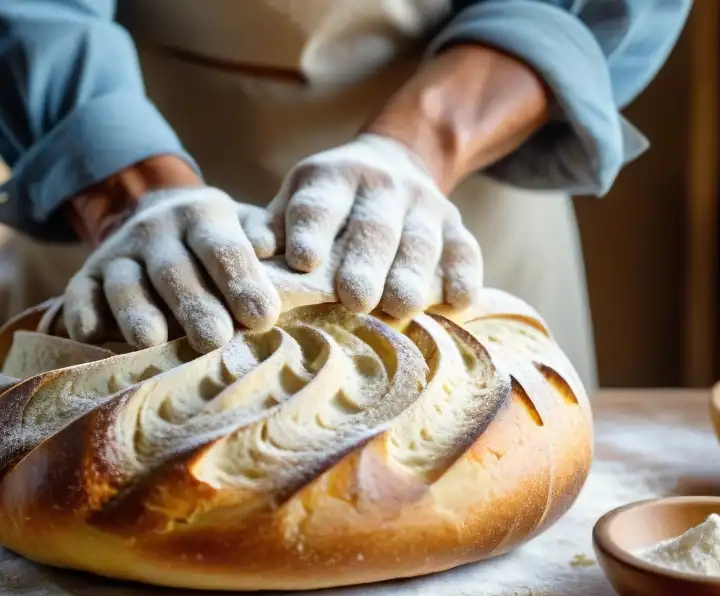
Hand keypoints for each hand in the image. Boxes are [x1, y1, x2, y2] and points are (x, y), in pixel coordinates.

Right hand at [63, 186, 279, 352]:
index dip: (241, 280)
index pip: (223, 248)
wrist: (152, 213)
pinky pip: (81, 294)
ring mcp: (119, 253)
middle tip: (214, 340)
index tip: (261, 316)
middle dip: (193, 305)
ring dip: (138, 313)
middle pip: (175, 271)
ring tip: (154, 342)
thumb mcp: (242, 228)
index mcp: (203, 216)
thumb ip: (263, 242)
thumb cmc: (216, 241)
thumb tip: (288, 254)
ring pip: (127, 283)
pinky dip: (82, 313)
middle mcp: (157, 231)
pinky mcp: (88, 276)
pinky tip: (89, 336)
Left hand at [267, 134, 482, 319]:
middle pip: (374, 228)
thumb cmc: (329, 202)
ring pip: (420, 242)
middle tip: (355, 300)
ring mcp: (424, 206)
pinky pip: (465, 251)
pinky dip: (464, 276)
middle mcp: (381, 186)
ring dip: (412, 275)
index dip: (311, 230)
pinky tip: (458, 303)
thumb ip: (276, 226)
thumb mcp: (298, 198)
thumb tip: (254, 251)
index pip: (320, 205)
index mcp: (333, 178)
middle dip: (365, 264)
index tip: (302, 260)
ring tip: (401, 307)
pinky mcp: (456, 227)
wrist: (395, 162)